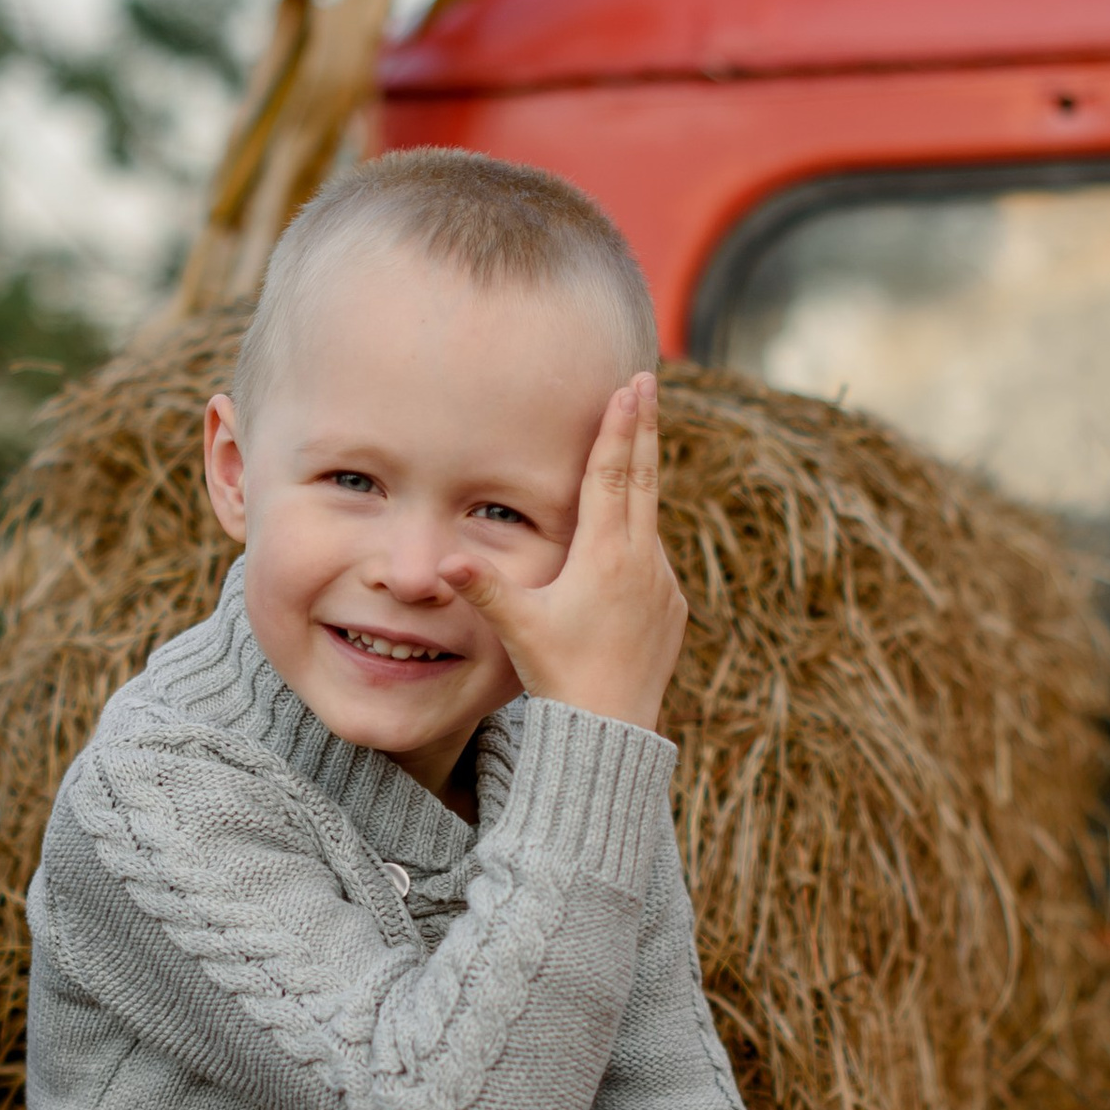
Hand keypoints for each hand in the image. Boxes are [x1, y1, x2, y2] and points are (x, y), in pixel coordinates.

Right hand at [443, 372, 686, 737]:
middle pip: (644, 478)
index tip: (631, 388)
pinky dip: (643, 529)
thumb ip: (483, 587)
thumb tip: (438, 562)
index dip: (619, 428)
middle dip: (644, 428)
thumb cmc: (561, 675)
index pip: (612, 475)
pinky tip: (630, 528)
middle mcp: (643, 560)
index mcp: (607, 555)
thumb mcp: (518, 628)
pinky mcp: (671, 606)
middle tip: (648, 382)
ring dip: (643, 476)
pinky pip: (655, 555)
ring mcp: (663, 583)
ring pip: (651, 517)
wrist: (613, 727)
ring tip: (638, 440)